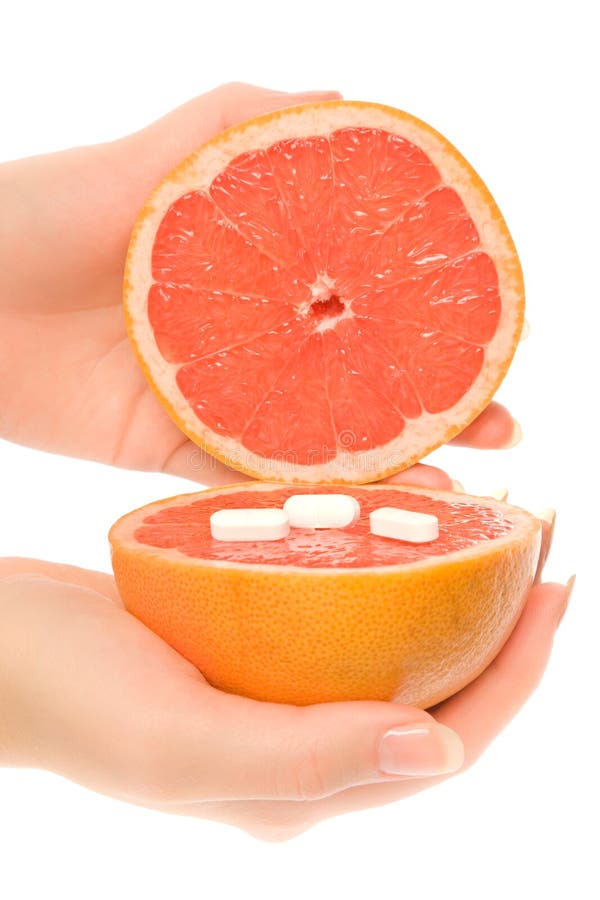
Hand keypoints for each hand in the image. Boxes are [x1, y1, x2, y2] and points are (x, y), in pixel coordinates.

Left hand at [0, 82, 519, 486]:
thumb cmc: (35, 211)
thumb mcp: (141, 157)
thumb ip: (233, 124)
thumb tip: (346, 96)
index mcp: (247, 266)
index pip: (359, 296)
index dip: (427, 320)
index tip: (490, 342)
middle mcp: (240, 336)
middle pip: (353, 378)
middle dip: (431, 407)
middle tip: (500, 434)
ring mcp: (207, 397)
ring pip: (309, 443)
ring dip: (381, 471)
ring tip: (453, 494)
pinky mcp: (160, 452)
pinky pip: (237, 487)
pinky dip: (293, 504)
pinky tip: (353, 521)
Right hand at [0, 513, 569, 842]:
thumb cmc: (69, 701)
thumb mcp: (179, 747)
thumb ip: (306, 761)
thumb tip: (442, 753)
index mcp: (304, 789)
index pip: (449, 740)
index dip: (519, 670)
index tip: (558, 585)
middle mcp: (304, 746)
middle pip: (437, 688)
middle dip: (504, 621)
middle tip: (542, 535)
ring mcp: (279, 691)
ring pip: (394, 641)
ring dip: (451, 583)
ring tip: (490, 517)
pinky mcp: (252, 640)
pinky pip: (341, 603)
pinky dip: (382, 561)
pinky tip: (398, 513)